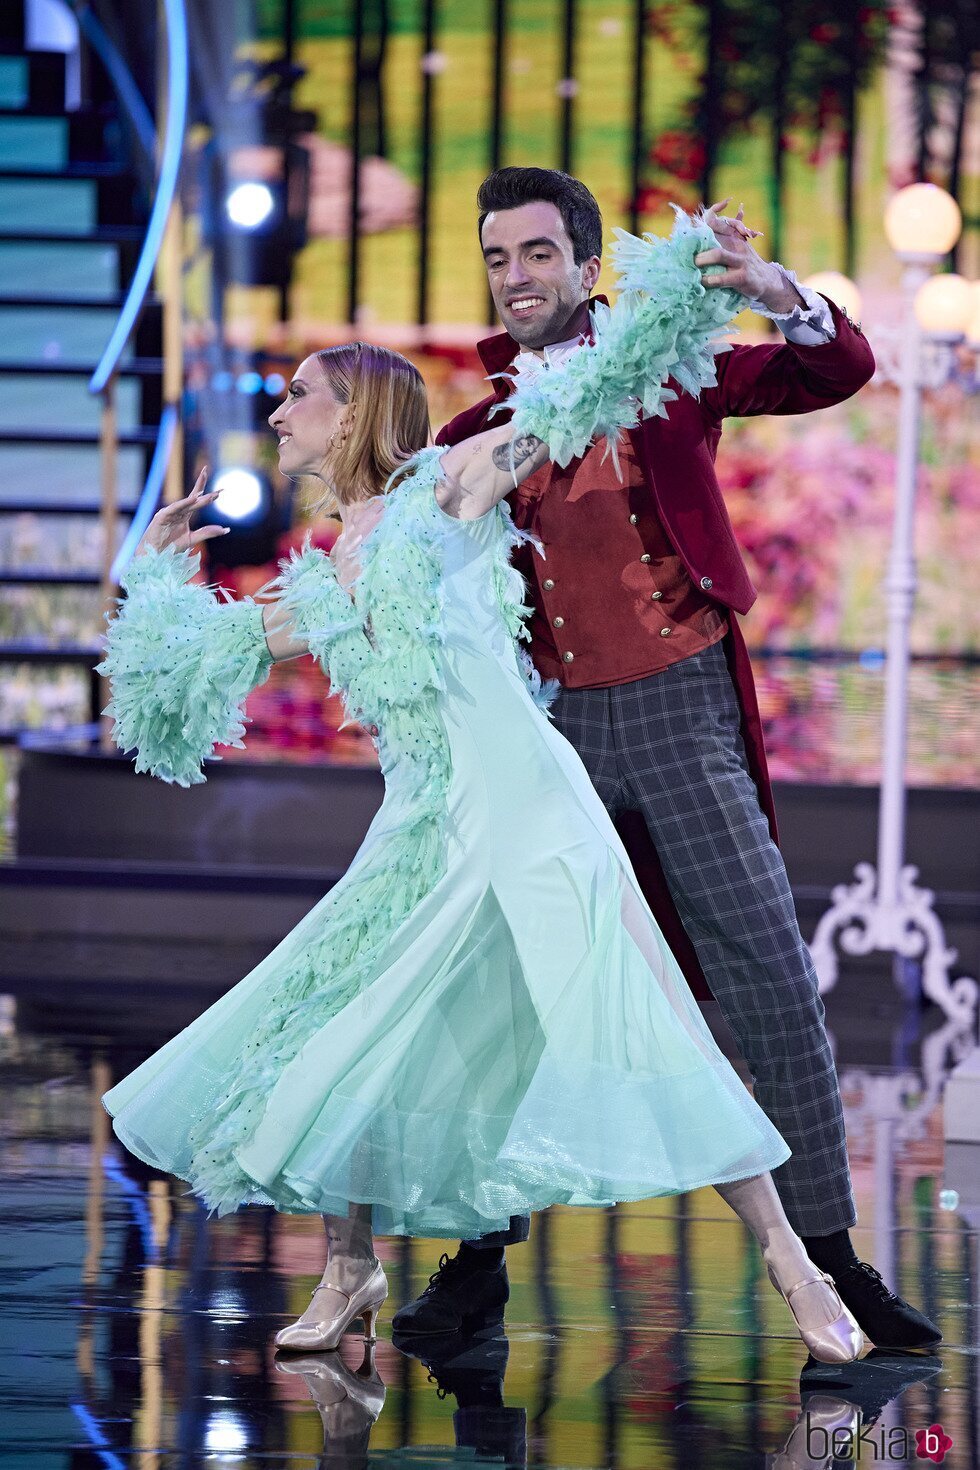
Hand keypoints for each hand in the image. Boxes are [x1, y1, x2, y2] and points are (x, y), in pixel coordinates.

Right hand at [136, 468, 229, 556]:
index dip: (207, 495)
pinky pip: (174, 508)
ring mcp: (169, 513)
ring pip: (186, 504)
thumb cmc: (170, 547)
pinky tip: (193, 499)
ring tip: (210, 496)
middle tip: (218, 488)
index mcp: (184, 515)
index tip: (220, 491)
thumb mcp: (193, 539)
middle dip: (203, 490)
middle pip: (192, 498)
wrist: (154, 556)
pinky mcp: (161, 517)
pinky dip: (183, 503)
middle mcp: (177, 511)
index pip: (196, 501)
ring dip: (198, 499)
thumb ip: (208, 532)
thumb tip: (226, 529)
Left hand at [694, 198, 803, 312]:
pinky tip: (702, 282)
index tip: (696, 220)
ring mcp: (740, 260)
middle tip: (686, 251)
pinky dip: (708, 280)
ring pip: (718, 254)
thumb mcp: (739, 245)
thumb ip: (727, 234)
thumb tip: (714, 221)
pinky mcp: (742, 277)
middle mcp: (736, 244)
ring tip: (693, 264)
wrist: (767, 280)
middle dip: (697, 240)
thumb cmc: (746, 263)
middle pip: (715, 232)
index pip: (717, 218)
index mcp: (733, 236)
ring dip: (702, 259)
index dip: (709, 212)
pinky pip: (722, 278)